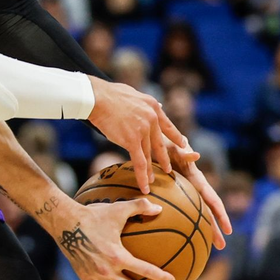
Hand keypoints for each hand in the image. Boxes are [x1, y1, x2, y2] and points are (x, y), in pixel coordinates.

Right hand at [55, 199, 176, 279]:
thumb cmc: (92, 214)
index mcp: (118, 256)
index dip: (160, 276)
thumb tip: (159, 208)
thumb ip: (140, 207)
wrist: (64, 221)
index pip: (145, 270)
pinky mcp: (81, 273)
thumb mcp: (118, 209)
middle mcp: (107, 269)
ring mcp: (93, 274)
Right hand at [88, 77, 186, 193]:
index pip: (167, 125)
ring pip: (148, 155)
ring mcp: (143, 130)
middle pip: (159, 143)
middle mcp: (151, 119)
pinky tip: (145, 186)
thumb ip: (145, 103)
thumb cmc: (108, 93)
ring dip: (150, 170)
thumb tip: (157, 105)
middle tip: (168, 168)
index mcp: (152, 106)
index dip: (175, 136)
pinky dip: (142, 176)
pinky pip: (139, 162)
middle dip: (164, 158)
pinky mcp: (132, 141)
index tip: (183, 144)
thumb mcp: (133, 93)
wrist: (97, 98)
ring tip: (152, 181)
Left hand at [166, 138, 231, 248]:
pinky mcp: (172, 191)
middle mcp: (193, 186)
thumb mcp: (174, 146)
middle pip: (207, 211)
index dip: (220, 215)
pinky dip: (181, 221)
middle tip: (221, 246)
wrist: (155, 141)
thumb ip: (183, 151)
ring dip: (202, 229)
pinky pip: (178, 208)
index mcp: (196, 178)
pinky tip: (178, 236)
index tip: (229, 230)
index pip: (211, 199)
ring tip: (206, 247)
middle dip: (215, 228)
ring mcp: (184, 190)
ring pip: (195, 212)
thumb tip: (196, 156)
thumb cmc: (166, 142)